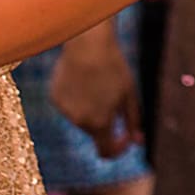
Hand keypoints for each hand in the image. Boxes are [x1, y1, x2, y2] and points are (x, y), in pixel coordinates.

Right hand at [49, 21, 140, 157]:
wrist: (89, 43)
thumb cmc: (114, 67)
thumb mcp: (128, 94)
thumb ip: (132, 121)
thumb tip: (138, 142)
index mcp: (100, 123)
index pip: (106, 151)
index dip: (118, 148)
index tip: (125, 136)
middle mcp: (80, 121)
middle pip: (95, 130)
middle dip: (105, 119)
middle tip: (114, 96)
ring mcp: (65, 110)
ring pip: (81, 116)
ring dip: (91, 106)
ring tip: (97, 79)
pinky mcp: (55, 97)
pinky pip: (69, 104)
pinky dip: (77, 96)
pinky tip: (83, 76)